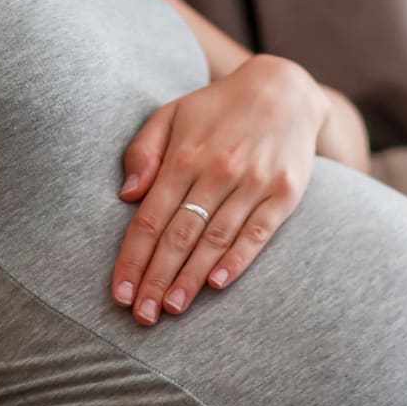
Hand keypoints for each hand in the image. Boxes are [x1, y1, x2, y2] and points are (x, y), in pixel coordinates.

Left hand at [112, 55, 328, 325]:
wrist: (285, 89)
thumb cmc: (219, 107)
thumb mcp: (173, 114)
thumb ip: (144, 151)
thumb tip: (127, 195)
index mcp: (185, 156)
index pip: (151, 218)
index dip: (133, 259)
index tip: (121, 293)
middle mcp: (218, 170)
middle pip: (180, 235)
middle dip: (158, 279)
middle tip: (143, 316)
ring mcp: (254, 182)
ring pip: (216, 239)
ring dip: (192, 278)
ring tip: (173, 308)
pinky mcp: (285, 192)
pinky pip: (258, 233)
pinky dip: (238, 260)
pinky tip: (217, 284)